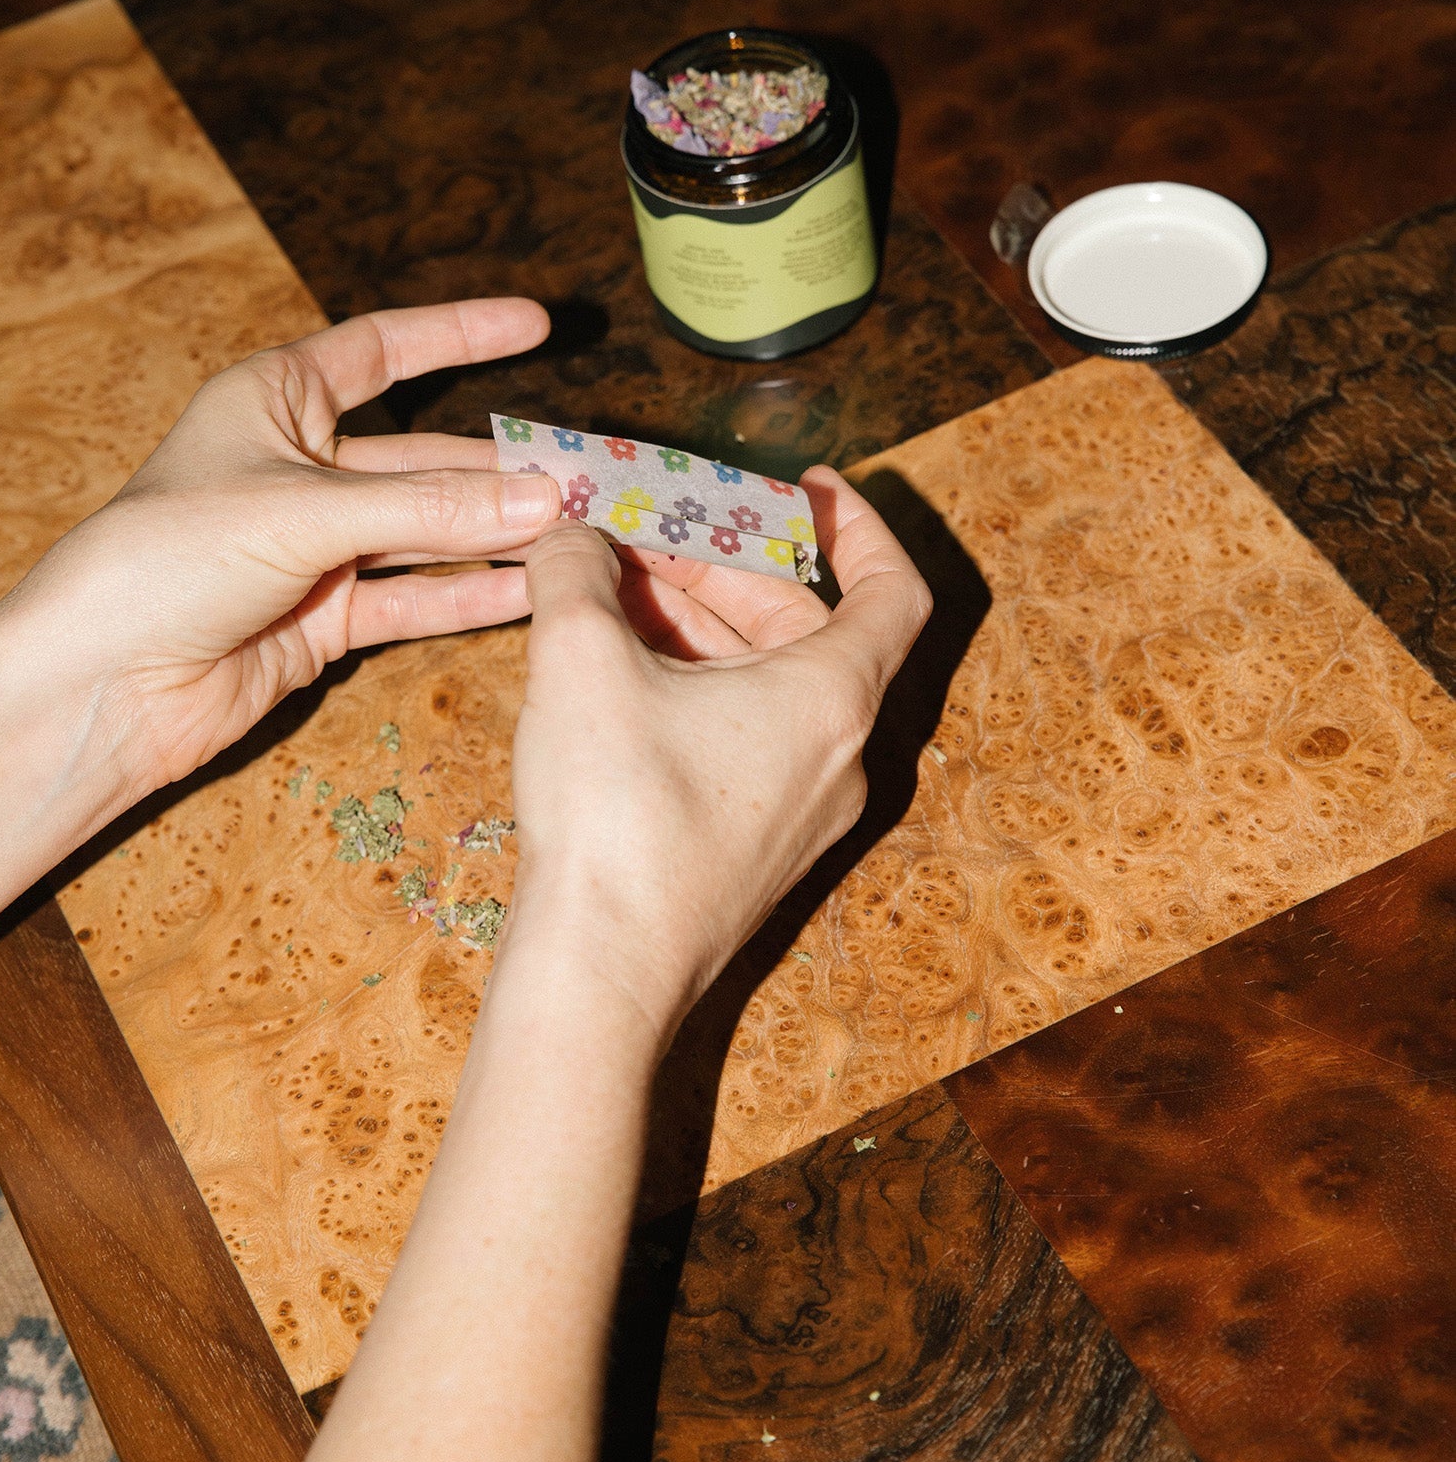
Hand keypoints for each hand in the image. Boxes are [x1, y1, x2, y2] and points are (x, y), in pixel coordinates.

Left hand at [0, 299, 560, 816]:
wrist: (102, 684)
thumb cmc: (168, 560)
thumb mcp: (302, 513)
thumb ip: (426, 509)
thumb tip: (542, 497)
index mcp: (274, 400)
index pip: (382, 349)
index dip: (459, 334)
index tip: (536, 324)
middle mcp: (301, 466)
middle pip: (424, 455)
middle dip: (501, 467)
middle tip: (586, 473)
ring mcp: (317, 546)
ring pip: (427, 531)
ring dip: (496, 535)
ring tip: (578, 533)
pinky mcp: (326, 617)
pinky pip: (414, 597)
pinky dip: (469, 595)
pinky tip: (529, 591)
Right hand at [506, 470, 930, 1045]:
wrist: (601, 974)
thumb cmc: (615, 817)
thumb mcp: (582, 660)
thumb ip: (576, 572)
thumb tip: (569, 533)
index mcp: (833, 698)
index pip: (892, 590)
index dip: (859, 527)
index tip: (809, 488)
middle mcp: (838, 754)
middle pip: (811, 629)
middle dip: (734, 567)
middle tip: (658, 528)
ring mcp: (800, 809)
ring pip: (769, 683)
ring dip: (701, 623)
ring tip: (614, 585)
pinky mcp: (753, 845)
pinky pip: (744, 735)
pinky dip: (695, 683)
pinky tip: (613, 667)